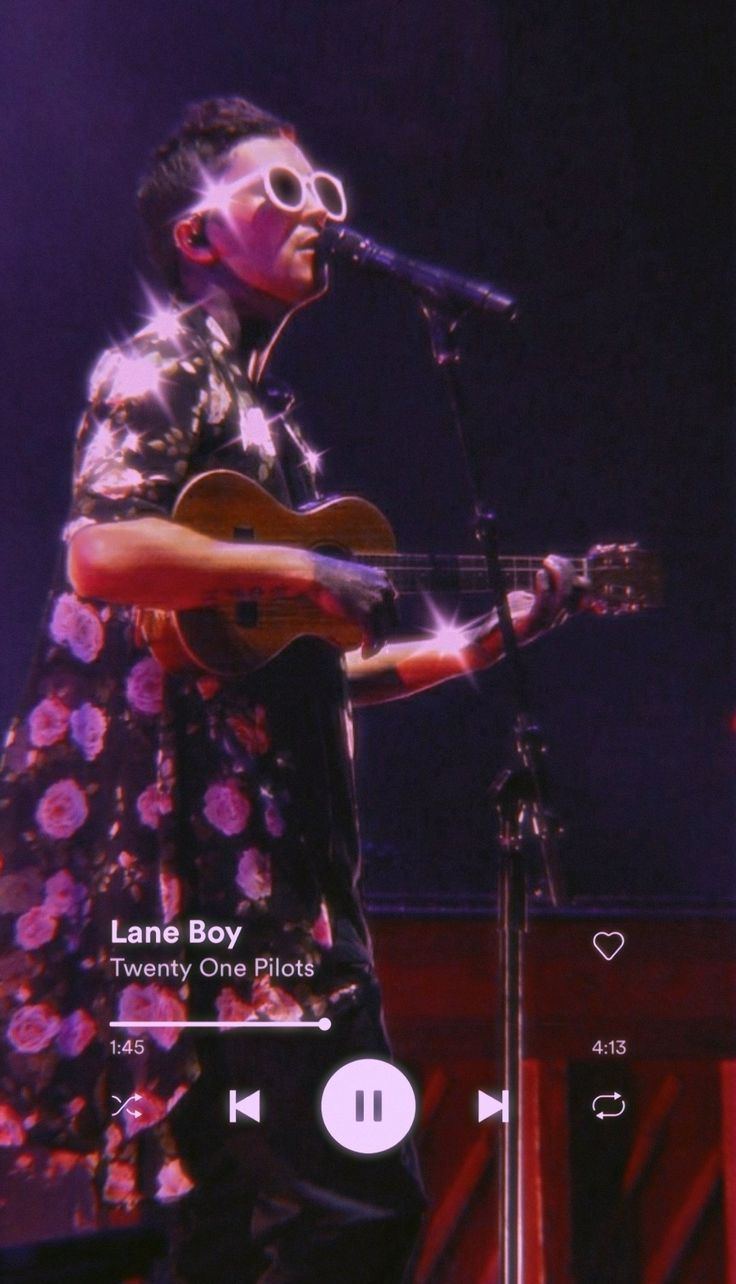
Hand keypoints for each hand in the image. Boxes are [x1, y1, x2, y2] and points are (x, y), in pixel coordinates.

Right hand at [309, 553, 397, 655]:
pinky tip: (364, 653)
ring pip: (384, 630)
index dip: (385, 616)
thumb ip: (363, 585)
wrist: (317, 575)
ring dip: (377, 643)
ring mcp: (377, 603)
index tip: (376, 626)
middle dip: (383, 630)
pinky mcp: (366, 615)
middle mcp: (385, 590)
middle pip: (392, 618)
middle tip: (372, 640)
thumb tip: (360, 597)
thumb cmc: (328, 574)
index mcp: (383, 579)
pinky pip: (373, 636)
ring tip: (368, 650)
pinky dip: (370, 646)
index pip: (392, 603)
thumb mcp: (353, 574)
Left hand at [463, 555, 588, 658]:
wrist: (491, 635)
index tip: (560, 561)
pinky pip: (545, 603)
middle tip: (550, 558)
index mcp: (559, 611)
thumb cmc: (511, 613)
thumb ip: (547, 586)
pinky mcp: (531, 623)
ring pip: (564, 595)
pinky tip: (540, 574)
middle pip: (574, 590)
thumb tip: (557, 566)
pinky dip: (545, 586)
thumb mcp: (532, 596)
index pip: (584, 595)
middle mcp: (557, 617)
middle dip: (566, 569)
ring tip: (547, 562)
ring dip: (559, 574)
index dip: (580, 576)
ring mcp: (545, 622)